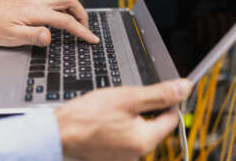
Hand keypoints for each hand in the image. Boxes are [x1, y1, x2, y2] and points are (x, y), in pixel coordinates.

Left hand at [0, 0, 99, 46]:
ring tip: (77, 22)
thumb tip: (50, 37)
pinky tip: (60, 17)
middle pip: (69, 1)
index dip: (82, 31)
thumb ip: (33, 36)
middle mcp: (37, 3)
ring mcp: (34, 1)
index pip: (66, 21)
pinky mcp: (29, 2)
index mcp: (35, 13)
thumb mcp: (11, 36)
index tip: (92, 39)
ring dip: (74, 8)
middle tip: (85, 29)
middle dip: (82, 15)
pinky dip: (63, 7)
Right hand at [55, 79, 192, 160]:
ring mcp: (123, 157)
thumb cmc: (87, 116)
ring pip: (137, 130)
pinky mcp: (112, 156)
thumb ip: (158, 95)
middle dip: (144, 109)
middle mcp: (137, 154)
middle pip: (153, 125)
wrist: (59, 132)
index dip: (167, 101)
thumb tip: (183, 88)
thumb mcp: (127, 98)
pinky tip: (105, 120)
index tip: (156, 92)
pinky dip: (119, 127)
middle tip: (125, 99)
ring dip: (130, 118)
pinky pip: (124, 138)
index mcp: (145, 140)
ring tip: (111, 110)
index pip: (171, 118)